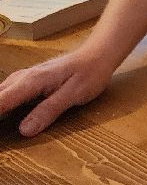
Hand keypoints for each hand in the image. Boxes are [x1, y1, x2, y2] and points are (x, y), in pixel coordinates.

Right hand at [0, 47, 115, 136]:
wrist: (99, 54)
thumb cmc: (90, 73)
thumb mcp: (74, 94)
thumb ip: (49, 110)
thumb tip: (24, 130)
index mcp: (31, 81)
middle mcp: (22, 78)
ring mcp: (24, 77)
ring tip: (1, 127)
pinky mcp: (28, 80)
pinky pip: (6, 92)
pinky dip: (2, 104)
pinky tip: (4, 116)